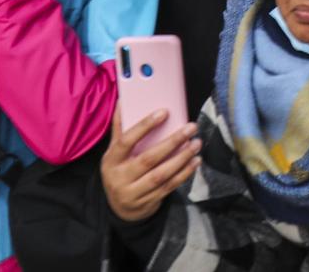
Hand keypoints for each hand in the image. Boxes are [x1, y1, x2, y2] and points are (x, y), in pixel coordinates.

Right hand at [101, 107, 200, 224]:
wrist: (120, 209)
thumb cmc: (120, 171)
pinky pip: (169, 187)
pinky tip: (195, 161)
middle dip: (172, 142)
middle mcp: (120, 178)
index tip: (164, 112)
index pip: (126, 141)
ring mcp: (134, 192)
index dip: (144, 126)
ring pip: (161, 175)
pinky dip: (184, 174)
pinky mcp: (148, 202)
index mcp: (111, 161)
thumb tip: (123, 100)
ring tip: (197, 143)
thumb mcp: (115, 153)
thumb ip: (120, 128)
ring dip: (182, 158)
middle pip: (148, 159)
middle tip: (191, 127)